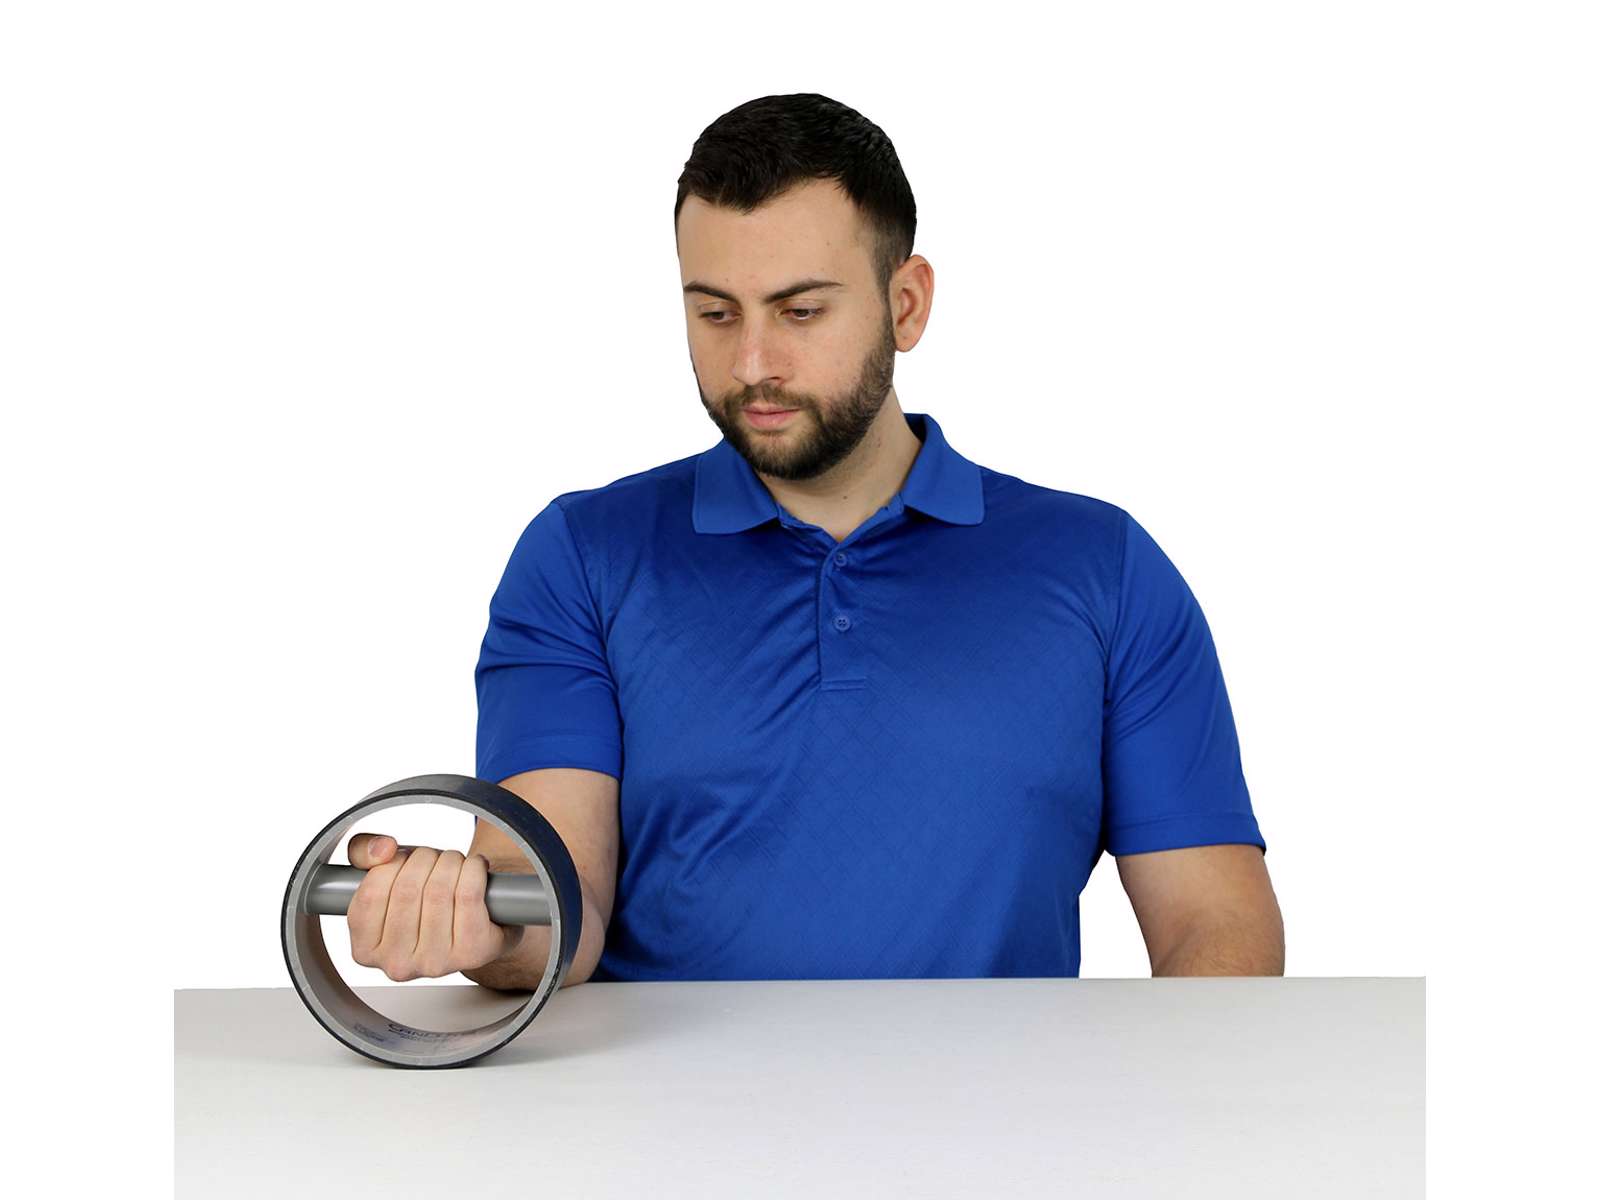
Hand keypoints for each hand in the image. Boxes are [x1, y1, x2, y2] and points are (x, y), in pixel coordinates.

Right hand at [343, 834, 523, 980]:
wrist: (476, 925)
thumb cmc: (424, 900)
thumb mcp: (384, 874)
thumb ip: (363, 852)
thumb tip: (384, 848)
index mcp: (365, 950)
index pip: (371, 893)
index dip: (392, 863)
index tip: (406, 858)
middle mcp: (397, 964)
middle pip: (407, 890)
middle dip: (425, 858)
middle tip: (434, 857)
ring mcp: (434, 963)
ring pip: (439, 890)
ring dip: (450, 861)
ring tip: (454, 862)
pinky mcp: (471, 952)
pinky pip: (469, 895)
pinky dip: (474, 869)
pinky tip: (475, 867)